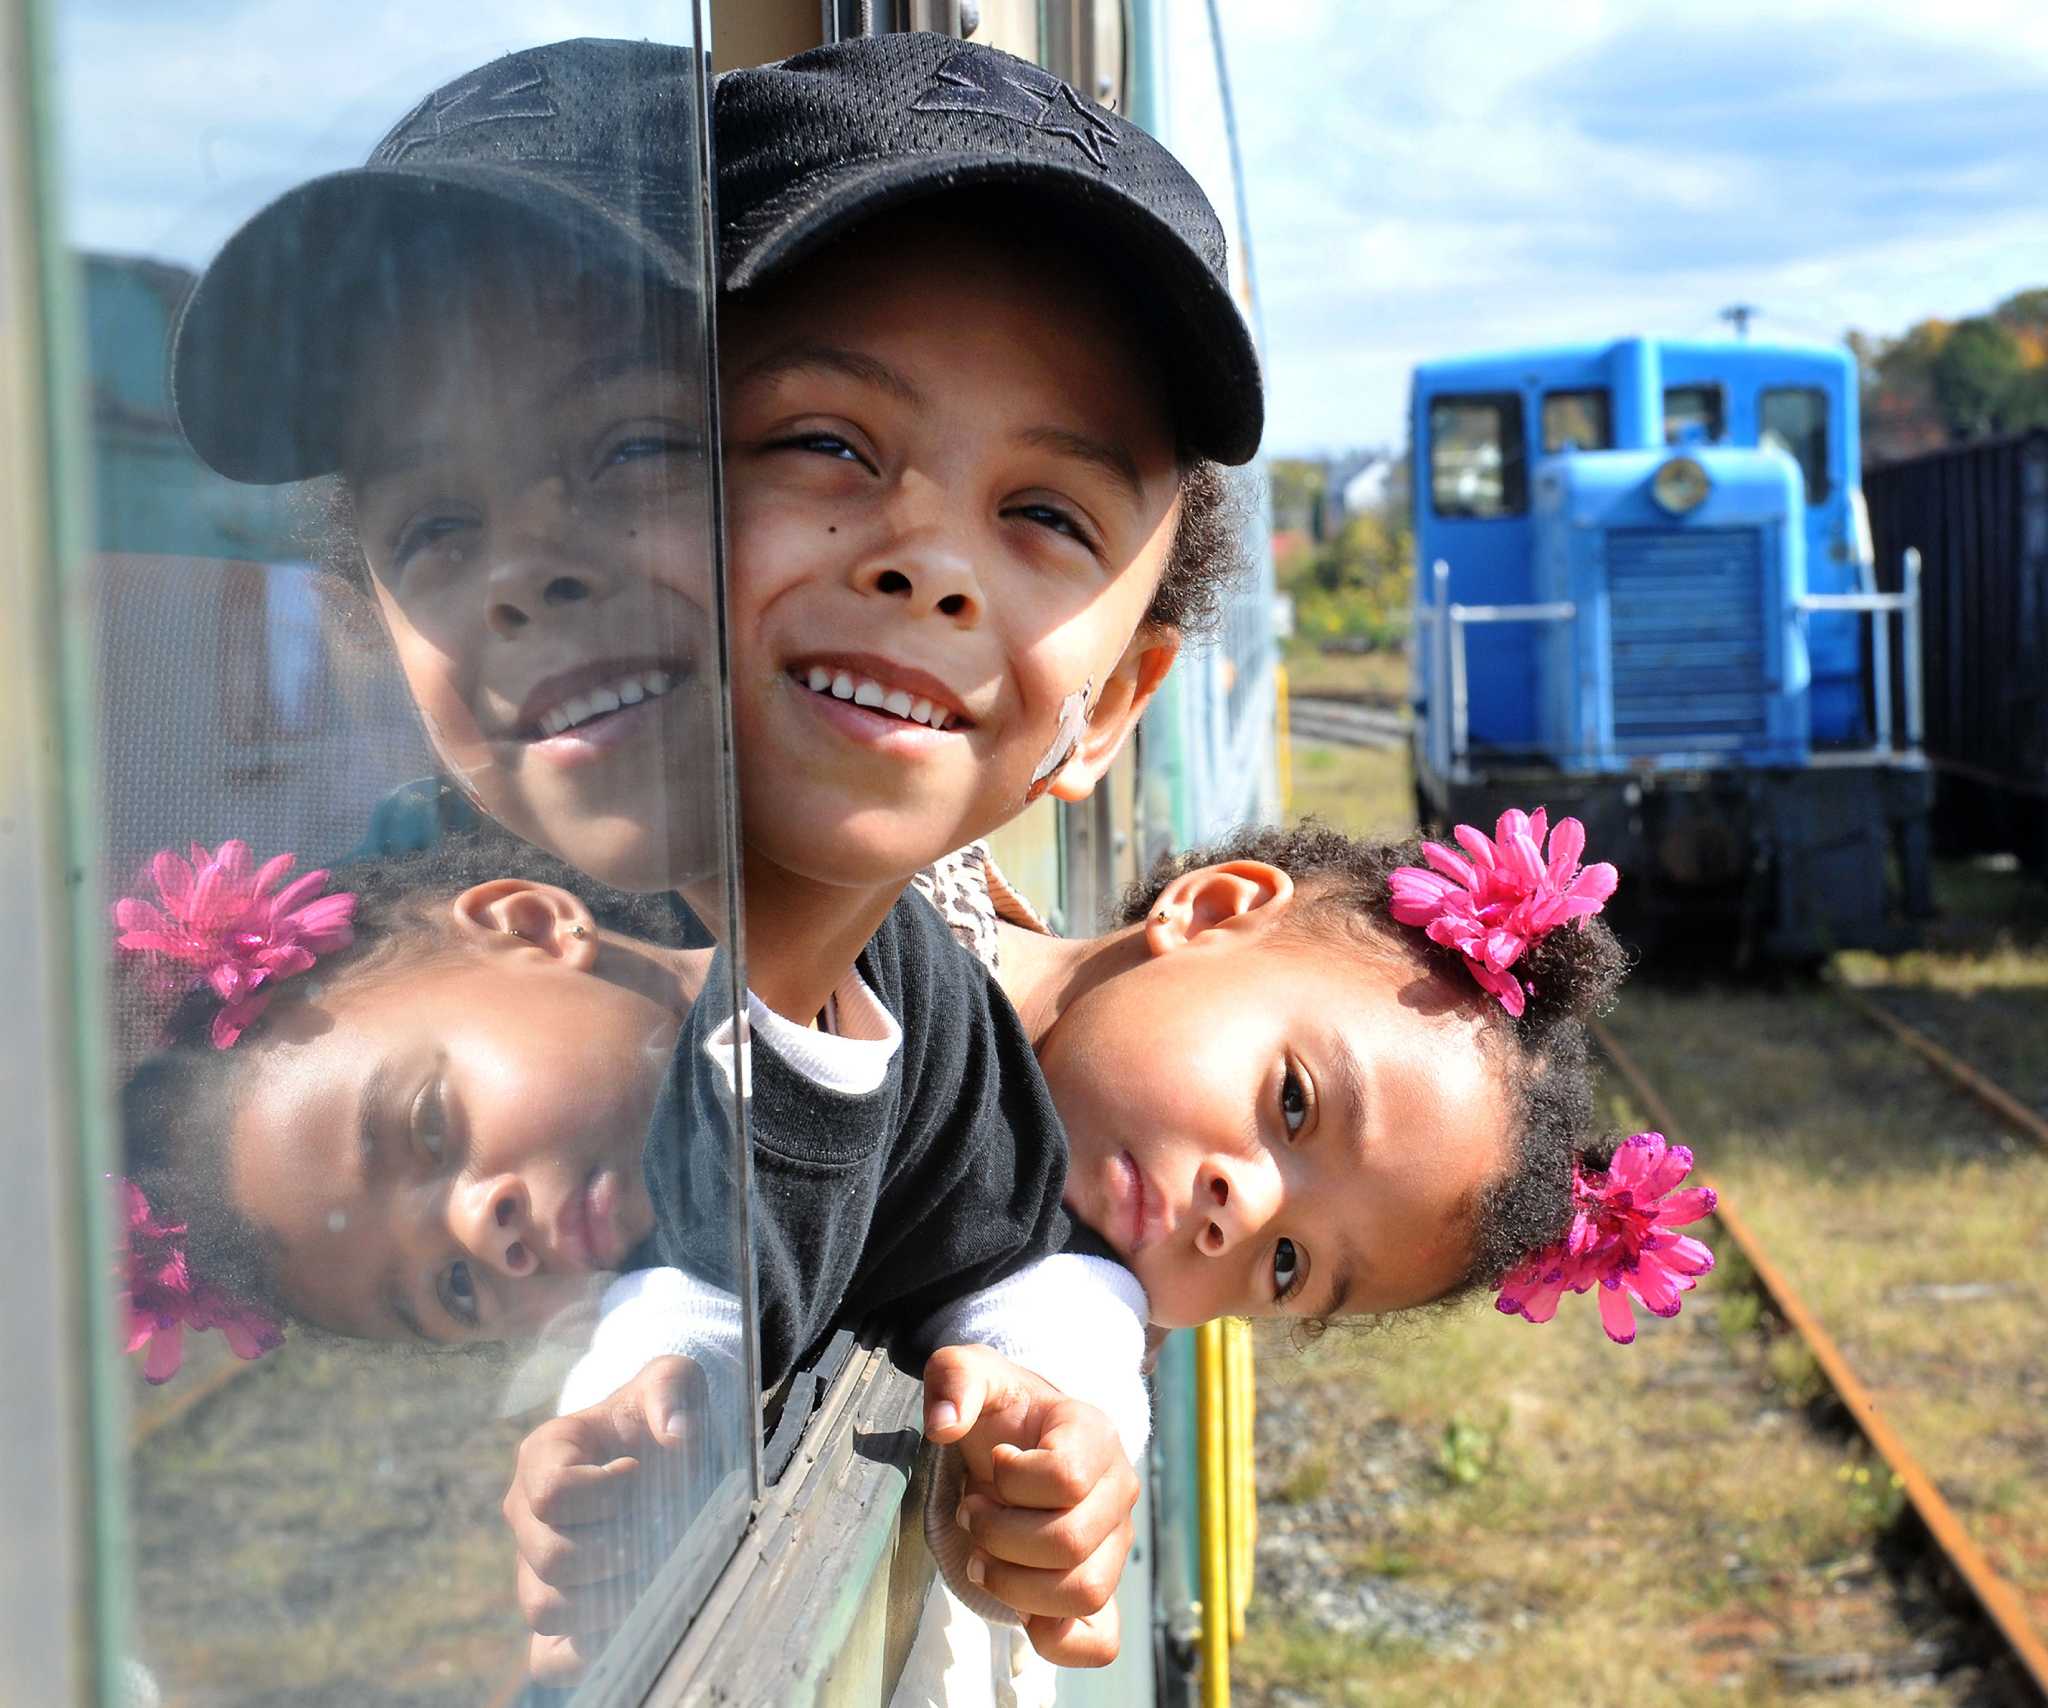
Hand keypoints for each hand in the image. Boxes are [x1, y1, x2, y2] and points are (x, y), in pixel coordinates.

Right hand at [501, 1355, 709, 1684]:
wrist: (665, 1450)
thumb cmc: (664, 1413)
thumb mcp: (676, 1380)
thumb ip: (672, 1391)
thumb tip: (677, 1436)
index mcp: (543, 1455)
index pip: (553, 1493)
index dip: (605, 1492)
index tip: (640, 1474)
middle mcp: (526, 1515)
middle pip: (551, 1557)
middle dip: (618, 1549)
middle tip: (657, 1530)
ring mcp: (535, 1568)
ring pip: (546, 1607)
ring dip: (609, 1597)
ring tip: (653, 1568)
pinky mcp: (556, 1616)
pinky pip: (549, 1658)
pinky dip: (587, 1653)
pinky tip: (633, 1624)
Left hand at [922, 1344, 1140, 1666]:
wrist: (1016, 1440)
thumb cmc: (997, 1410)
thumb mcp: (970, 1373)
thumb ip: (955, 1379)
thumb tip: (944, 1426)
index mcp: (1094, 1433)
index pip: (1065, 1476)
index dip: (1012, 1480)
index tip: (992, 1464)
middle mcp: (1118, 1490)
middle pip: (1071, 1542)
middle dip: (1001, 1536)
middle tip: (972, 1514)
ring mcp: (1116, 1545)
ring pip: (1086, 1592)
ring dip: (1016, 1585)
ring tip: (983, 1556)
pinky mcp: (1103, 1591)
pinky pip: (1100, 1641)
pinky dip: (1056, 1638)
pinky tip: (1019, 1607)